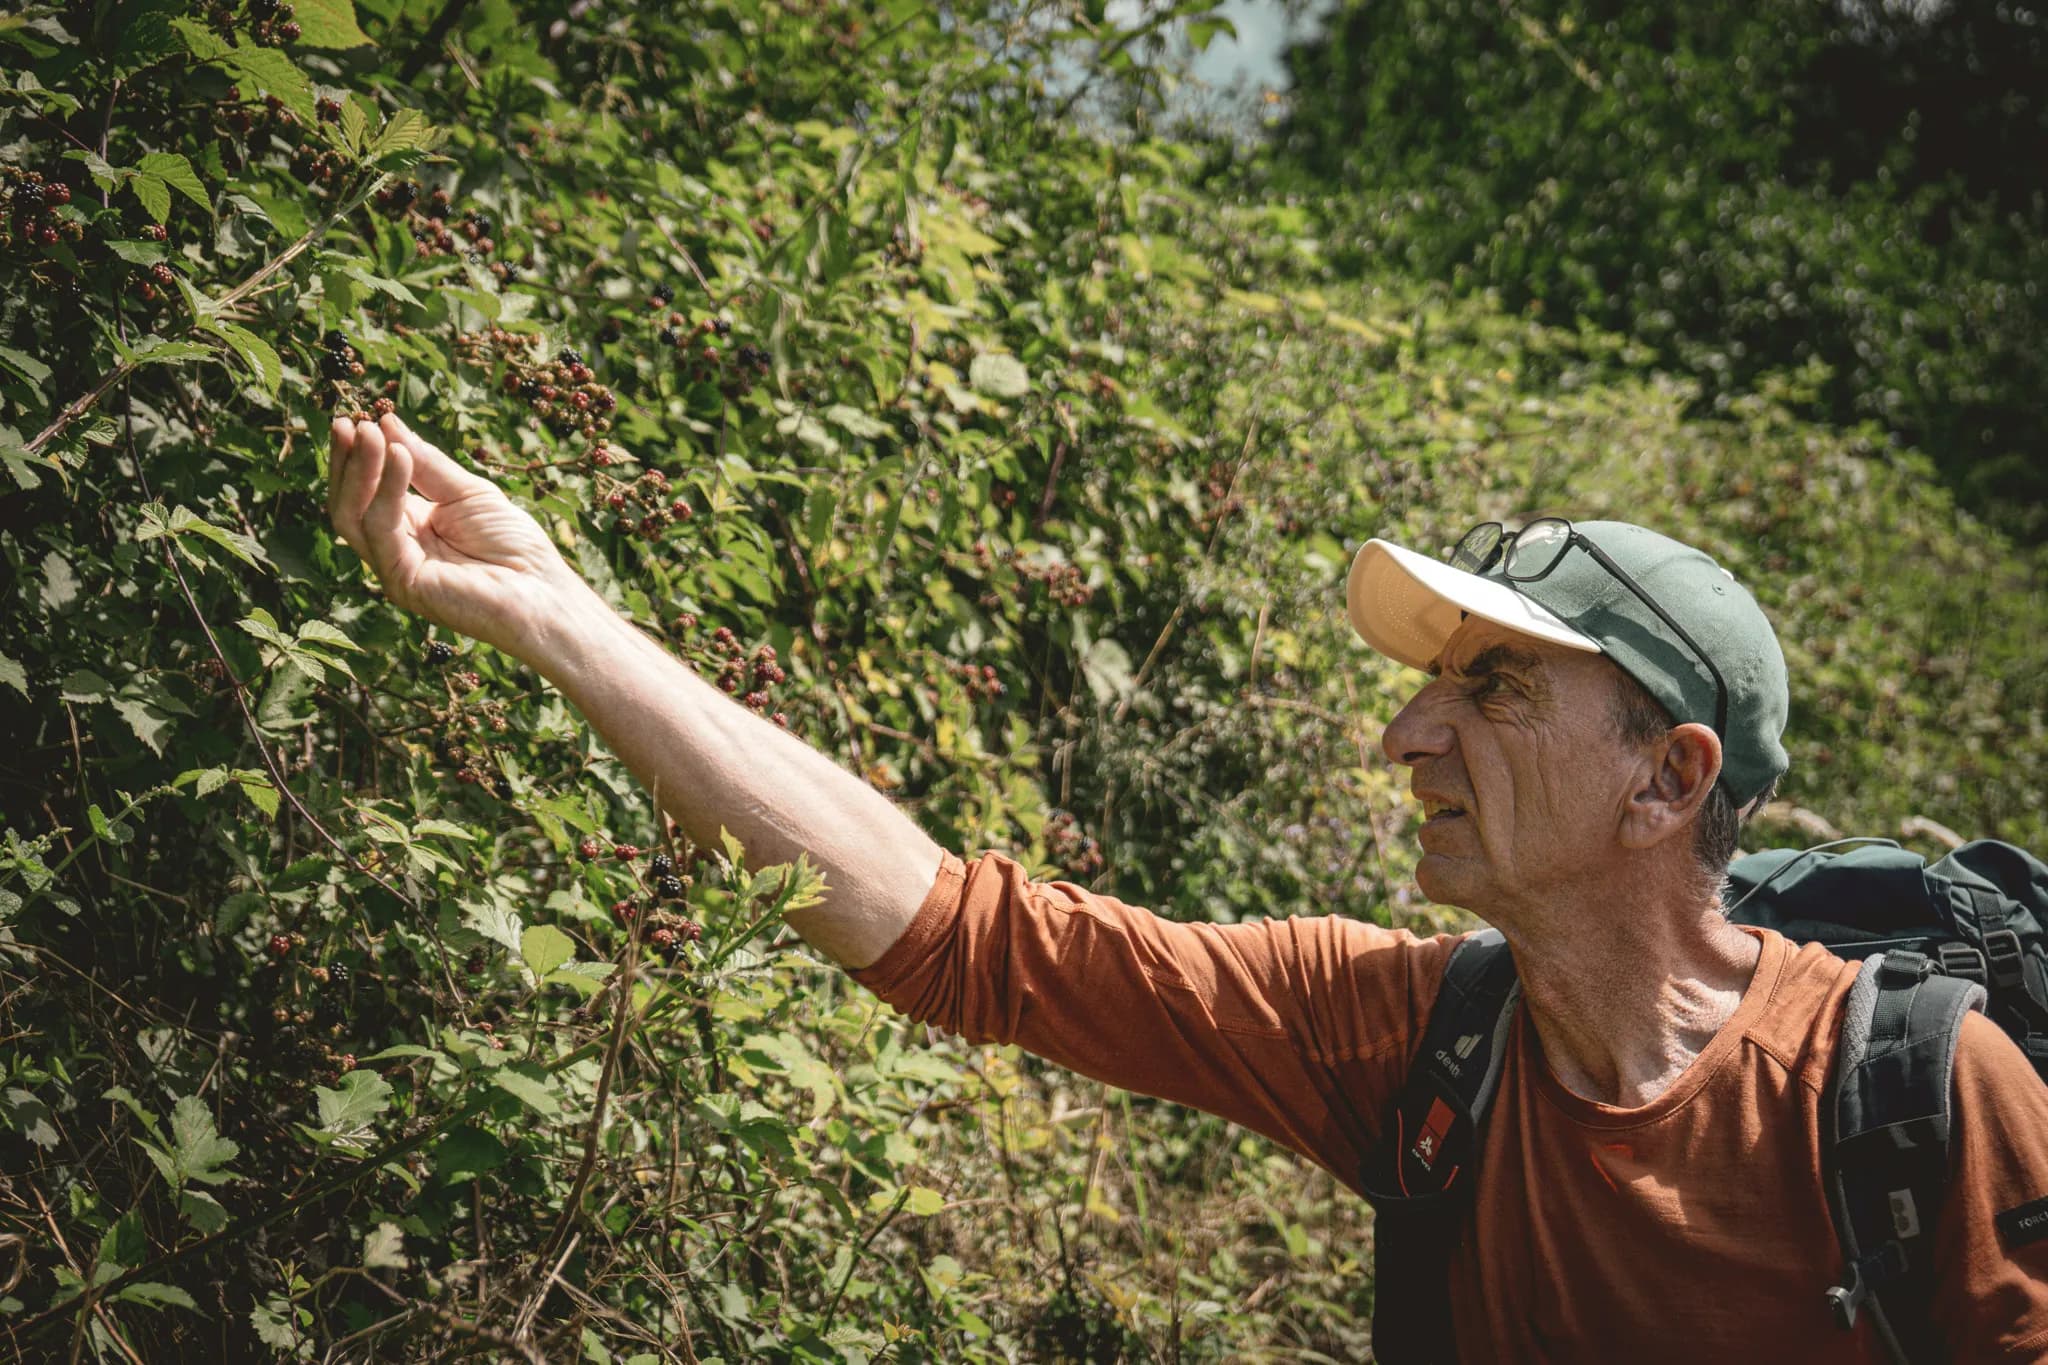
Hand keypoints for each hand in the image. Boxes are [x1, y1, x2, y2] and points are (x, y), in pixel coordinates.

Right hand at [326, 413, 602, 661]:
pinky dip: (387, 490)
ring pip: (354, 516)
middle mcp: (395, 549)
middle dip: (348, 461)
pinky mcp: (402, 582)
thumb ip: (427, 464)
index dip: (359, 455)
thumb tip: (388, 423)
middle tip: (346, 421)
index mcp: (410, 527)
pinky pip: (382, 529)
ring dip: (360, 470)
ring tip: (371, 431)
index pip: (368, 489)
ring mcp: (394, 568)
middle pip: (350, 503)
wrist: (543, 592)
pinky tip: (399, 457)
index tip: (358, 417)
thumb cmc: (515, 546)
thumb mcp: (470, 492)